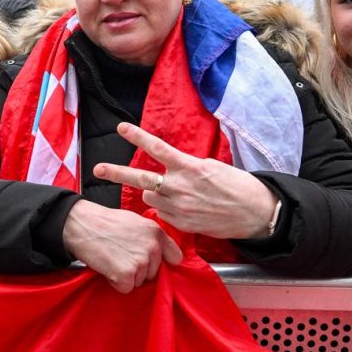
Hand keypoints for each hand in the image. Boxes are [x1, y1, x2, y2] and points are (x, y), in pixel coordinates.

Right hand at [62, 200, 182, 293]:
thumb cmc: (105, 223)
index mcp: (156, 233)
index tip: (150, 262)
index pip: (175, 257)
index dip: (162, 262)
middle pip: (153, 273)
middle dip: (139, 270)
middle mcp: (153, 248)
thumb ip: (151, 237)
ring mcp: (141, 262)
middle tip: (120, 255)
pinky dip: (115, 282)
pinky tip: (108, 267)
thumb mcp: (135, 222)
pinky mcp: (127, 274)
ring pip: (139, 282)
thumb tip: (161, 254)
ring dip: (126, 276)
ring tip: (112, 258)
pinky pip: (126, 288)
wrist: (82, 225)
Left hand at [93, 122, 281, 239]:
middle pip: (139, 179)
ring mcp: (178, 207)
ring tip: (176, 193)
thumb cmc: (236, 186)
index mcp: (189, 167)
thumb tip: (170, 170)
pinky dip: (167, 208)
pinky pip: (162, 213)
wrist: (254, 213)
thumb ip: (186, 168)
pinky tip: (186, 207)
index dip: (137, 137)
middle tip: (97, 169)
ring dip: (156, 193)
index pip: (158, 149)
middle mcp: (179, 187)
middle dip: (116, 173)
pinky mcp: (180, 223)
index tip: (121, 128)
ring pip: (150, 197)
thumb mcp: (211, 167)